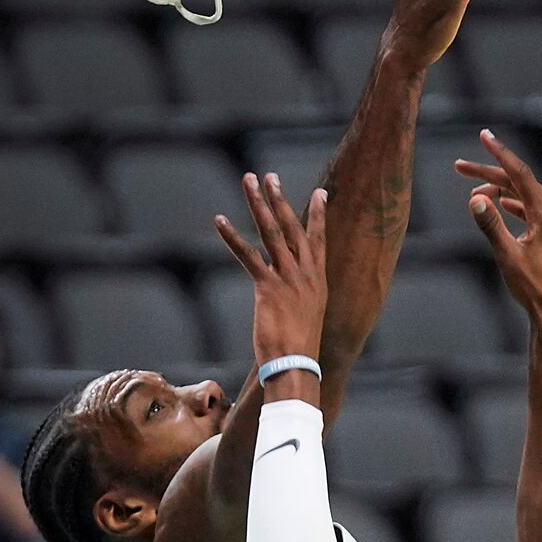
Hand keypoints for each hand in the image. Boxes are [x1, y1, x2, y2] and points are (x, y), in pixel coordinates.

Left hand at [214, 174, 329, 368]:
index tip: (321, 192)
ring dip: (258, 204)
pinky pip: (248, 255)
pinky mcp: (268, 288)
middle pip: (292, 227)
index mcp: (317, 280)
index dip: (319, 215)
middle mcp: (305, 274)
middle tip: (270, 176)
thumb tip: (298, 301)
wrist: (297, 365)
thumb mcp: (308, 318)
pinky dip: (232, 236)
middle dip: (280, 199)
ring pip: (272, 232)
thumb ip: (302, 300)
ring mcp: (288, 279)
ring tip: (249, 182)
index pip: (319, 240)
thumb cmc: (300, 349)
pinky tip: (220, 220)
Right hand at [455, 131, 541, 325]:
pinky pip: (532, 210)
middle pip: (519, 184)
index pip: (521, 174)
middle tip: (459, 166)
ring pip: (525, 197)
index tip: (484, 135)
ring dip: (499, 191)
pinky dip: (513, 205)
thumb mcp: (507, 257)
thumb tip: (475, 197)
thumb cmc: (534, 290)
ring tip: (473, 190)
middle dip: (489, 173)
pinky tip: (499, 204)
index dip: (500, 154)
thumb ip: (491, 225)